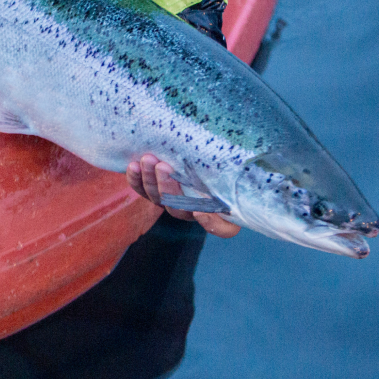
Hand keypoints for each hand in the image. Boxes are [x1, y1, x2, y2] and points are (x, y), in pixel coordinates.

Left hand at [125, 154, 239, 237]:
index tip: (200, 211)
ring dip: (151, 180)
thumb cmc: (230, 160)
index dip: (210, 223)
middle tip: (163, 166)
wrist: (207, 150)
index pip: (222, 228)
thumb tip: (244, 159)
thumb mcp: (240, 165)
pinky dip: (136, 179)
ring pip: (159, 199)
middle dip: (168, 187)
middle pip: (180, 209)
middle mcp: (197, 211)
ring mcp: (175, 202)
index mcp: (223, 211)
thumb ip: (241, 168)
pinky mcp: (157, 192)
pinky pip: (143, 191)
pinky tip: (134, 165)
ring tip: (147, 160)